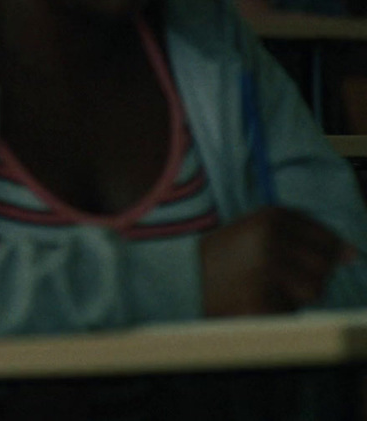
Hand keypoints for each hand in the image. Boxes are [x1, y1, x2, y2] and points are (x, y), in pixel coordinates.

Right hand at [199, 207, 354, 316]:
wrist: (180, 278)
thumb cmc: (226, 254)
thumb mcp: (260, 230)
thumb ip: (307, 236)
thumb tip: (354, 255)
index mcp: (271, 217)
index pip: (326, 239)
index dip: (319, 253)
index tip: (294, 258)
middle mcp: (270, 241)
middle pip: (323, 266)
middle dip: (308, 274)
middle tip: (273, 274)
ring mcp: (264, 272)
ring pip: (314, 290)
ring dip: (296, 294)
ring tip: (265, 286)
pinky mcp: (259, 302)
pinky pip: (292, 311)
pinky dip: (277, 310)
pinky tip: (253, 300)